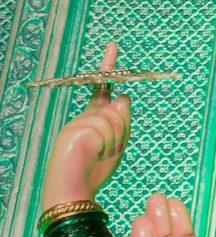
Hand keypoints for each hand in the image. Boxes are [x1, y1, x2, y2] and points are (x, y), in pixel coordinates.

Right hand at [42, 41, 131, 207]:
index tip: (113, 46)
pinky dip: (106, 144)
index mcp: (93, 117)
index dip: (108, 68)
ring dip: (114, 141)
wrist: (72, 190)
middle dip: (122, 129)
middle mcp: (85, 116)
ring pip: (114, 120)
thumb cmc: (94, 170)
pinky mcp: (75, 130)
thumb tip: (123, 97)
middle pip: (119, 108)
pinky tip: (93, 153)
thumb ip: (121, 121)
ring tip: (99, 154)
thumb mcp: (115, 145)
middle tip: (109, 150)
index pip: (103, 88)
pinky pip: (104, 130)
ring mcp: (78, 122)